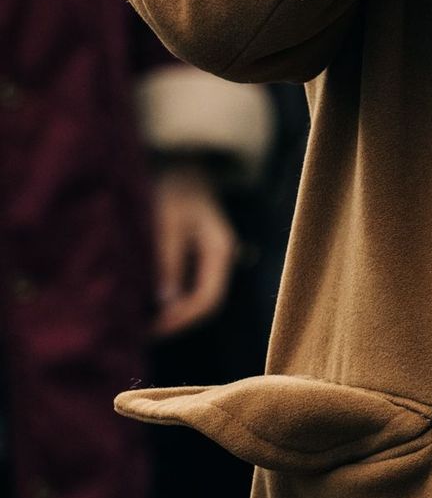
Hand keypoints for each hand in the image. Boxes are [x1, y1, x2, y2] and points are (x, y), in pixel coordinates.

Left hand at [151, 163, 238, 339]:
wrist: (182, 164)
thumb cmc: (174, 188)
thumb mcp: (168, 222)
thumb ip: (168, 260)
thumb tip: (165, 300)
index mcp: (219, 250)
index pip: (208, 299)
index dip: (182, 318)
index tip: (154, 329)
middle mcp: (221, 258)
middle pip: (206, 303)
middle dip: (178, 320)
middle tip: (144, 332)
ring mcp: (211, 258)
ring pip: (199, 296)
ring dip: (175, 312)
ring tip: (145, 322)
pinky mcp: (199, 256)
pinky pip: (192, 285)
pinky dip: (173, 299)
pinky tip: (152, 303)